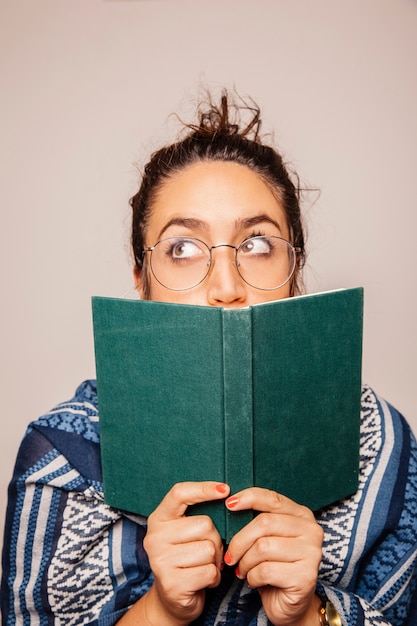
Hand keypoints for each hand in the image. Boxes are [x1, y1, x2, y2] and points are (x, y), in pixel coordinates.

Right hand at [142, 481, 229, 624]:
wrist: (172, 599)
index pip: (180, 494)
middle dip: (215, 540)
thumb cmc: (186, 558)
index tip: (225, 490)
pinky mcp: (172, 584)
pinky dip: (214, 578)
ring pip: (210, 549)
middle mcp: (155, 537)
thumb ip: (197, 515)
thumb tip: (227, 497)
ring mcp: (160, 561)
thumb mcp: (184, 532)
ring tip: (203, 566)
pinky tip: (203, 581)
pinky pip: (210, 571)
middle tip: (206, 552)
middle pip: (205, 525)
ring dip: (215, 561)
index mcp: (158, 519)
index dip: (203, 488)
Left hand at [224, 488, 322, 625]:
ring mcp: (312, 553)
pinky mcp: (305, 576)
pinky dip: (252, 577)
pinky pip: (265, 570)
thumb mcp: (267, 538)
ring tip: (242, 570)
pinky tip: (253, 581)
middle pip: (264, 523)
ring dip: (245, 561)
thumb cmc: (274, 567)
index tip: (229, 504)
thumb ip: (258, 521)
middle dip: (240, 541)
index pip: (273, 499)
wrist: (290, 605)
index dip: (249, 498)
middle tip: (230, 556)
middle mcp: (312, 530)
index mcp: (302, 515)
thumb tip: (230, 503)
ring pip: (262, 547)